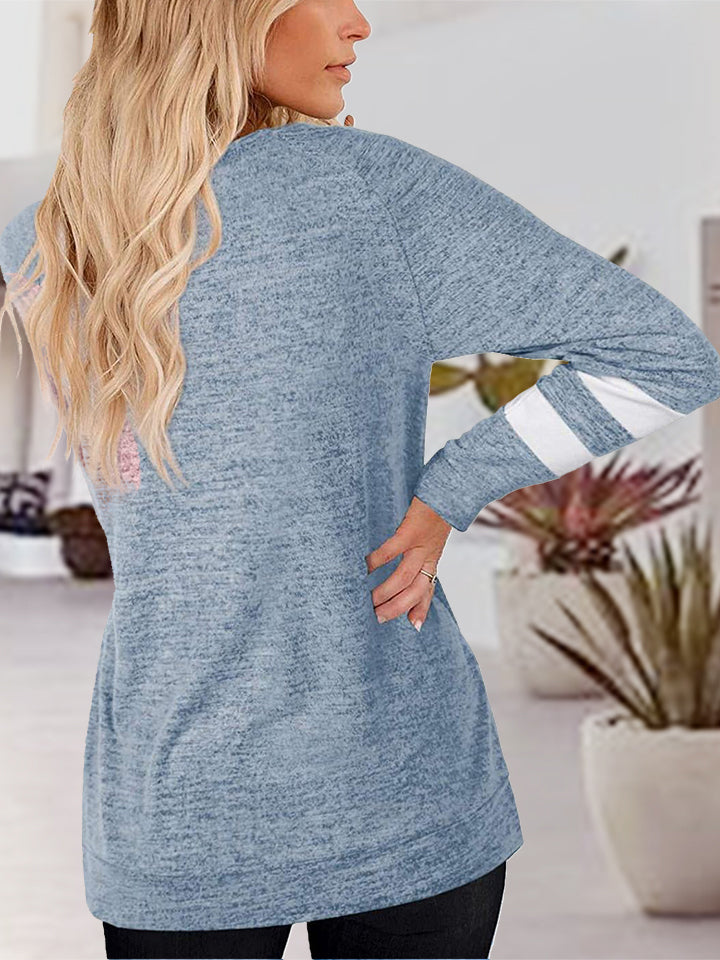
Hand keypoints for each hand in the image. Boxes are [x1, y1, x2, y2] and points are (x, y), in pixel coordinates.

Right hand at [364, 496, 451, 631]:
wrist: (450, 487)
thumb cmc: (436, 507)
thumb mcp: (433, 531)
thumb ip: (422, 545)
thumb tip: (408, 551)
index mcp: (432, 557)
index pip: (428, 588)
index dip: (422, 608)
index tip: (414, 627)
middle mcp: (429, 555)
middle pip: (415, 590)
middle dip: (397, 607)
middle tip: (378, 617)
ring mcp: (421, 544)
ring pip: (404, 577)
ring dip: (387, 592)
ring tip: (370, 601)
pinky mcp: (412, 529)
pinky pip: (393, 550)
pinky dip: (378, 561)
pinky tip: (366, 567)